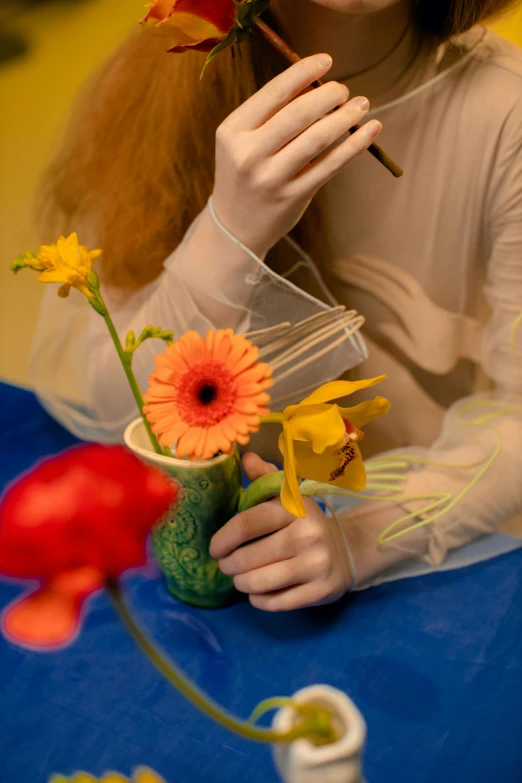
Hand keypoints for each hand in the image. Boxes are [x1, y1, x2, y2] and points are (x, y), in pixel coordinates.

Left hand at [209, 453, 352, 611]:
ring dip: (240, 583)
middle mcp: (308, 535)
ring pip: (258, 583)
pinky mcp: (321, 591)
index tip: (214, 548)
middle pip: (248, 558)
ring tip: (239, 578)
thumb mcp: (288, 495)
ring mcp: (316, 565)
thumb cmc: (303, 521)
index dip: (224, 538)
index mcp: (295, 508)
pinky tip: (258, 592)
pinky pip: (274, 603)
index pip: (248, 524)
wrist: (345, 550)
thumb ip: (264, 477)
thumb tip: (244, 456)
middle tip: (226, 565)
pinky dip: (259, 600)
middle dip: (228, 565)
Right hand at [212, 54, 381, 257]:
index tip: (326, 61)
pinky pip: (330, 165)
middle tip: (344, 90)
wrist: (234, 226)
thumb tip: (314, 82)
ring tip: (361, 105)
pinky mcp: (293, 196)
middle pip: (298, 114)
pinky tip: (371, 130)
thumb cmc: (244, 174)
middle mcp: (249, 154)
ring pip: (317, 139)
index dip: (304, 72)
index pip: (274, 93)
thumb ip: (271, 113)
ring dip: (345, 117)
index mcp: (233, 131)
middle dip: (328, 95)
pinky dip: (354, 145)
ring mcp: (272, 178)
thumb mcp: (243, 140)